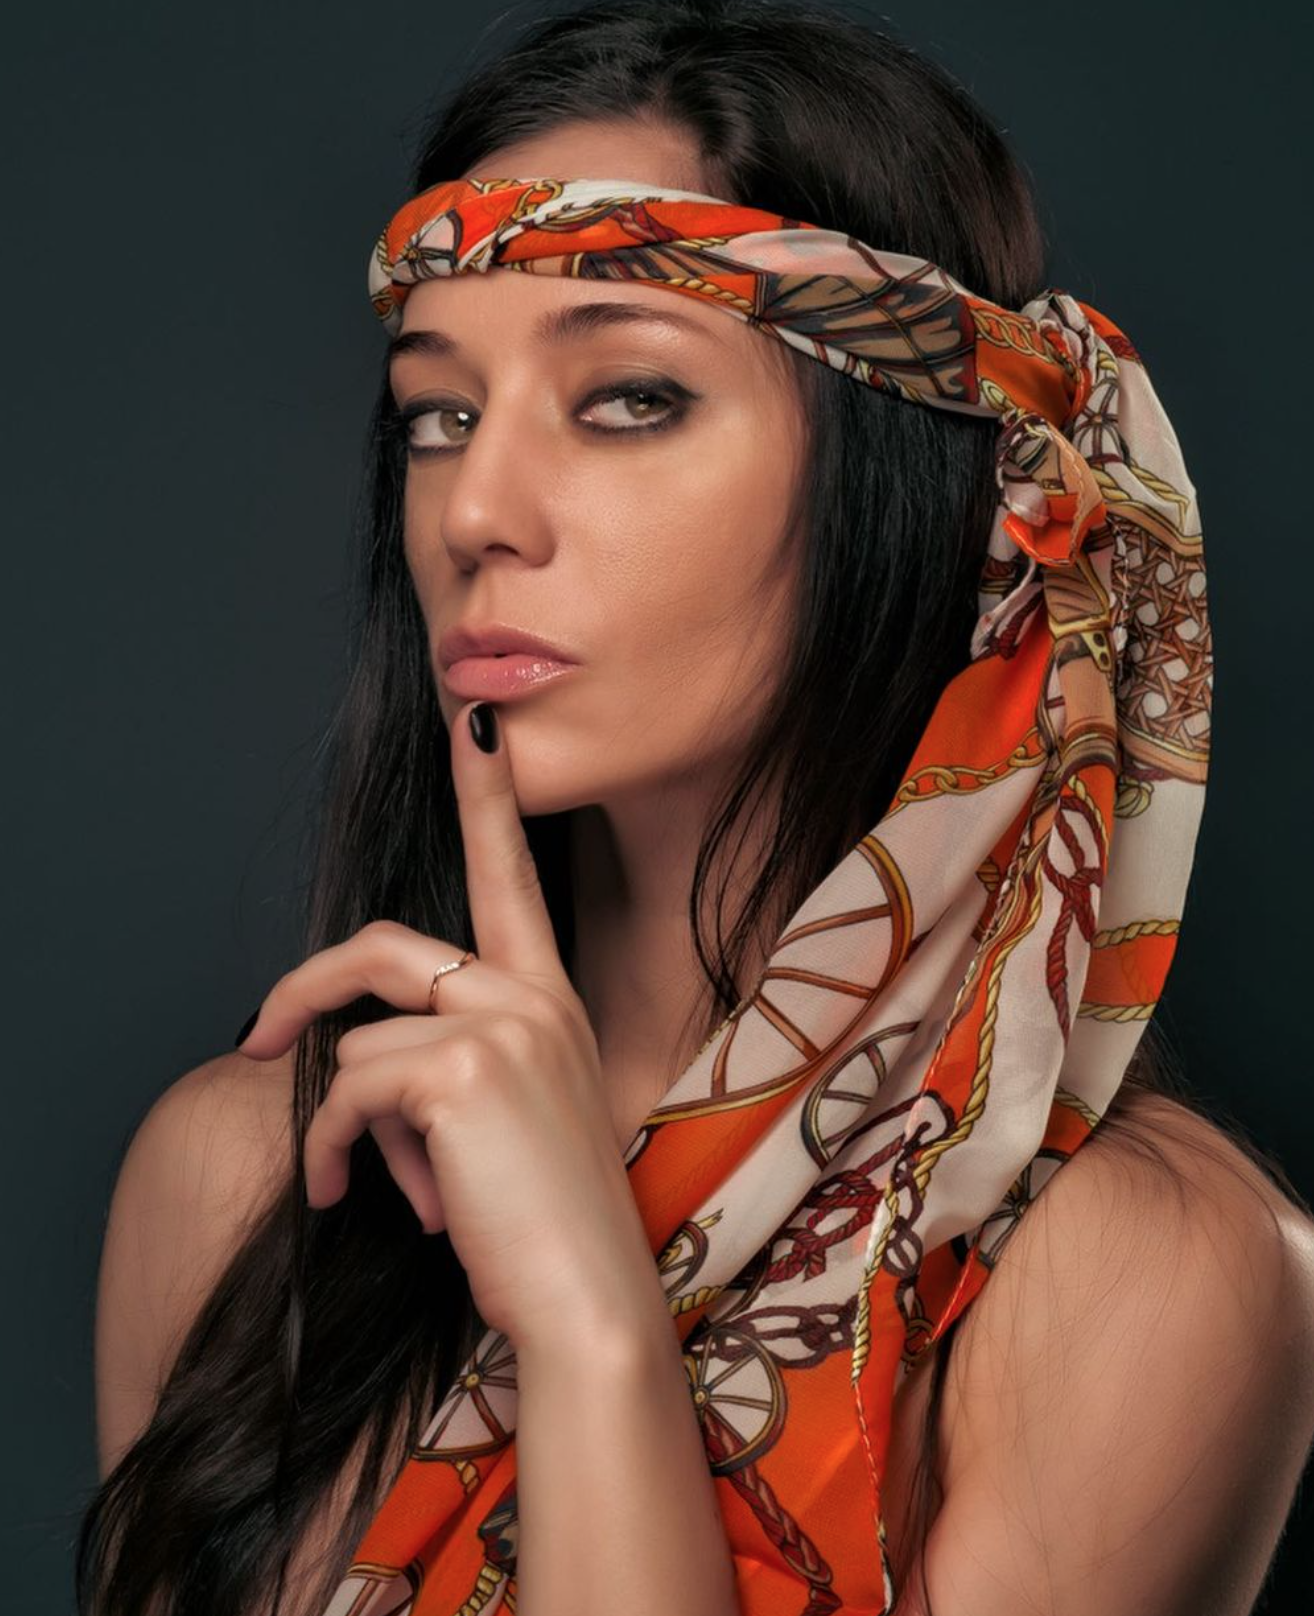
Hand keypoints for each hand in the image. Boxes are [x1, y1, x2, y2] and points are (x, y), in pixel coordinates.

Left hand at [235, 700, 656, 1349]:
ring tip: (368, 1186)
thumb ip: (450, 1072)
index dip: (486, 793)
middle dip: (306, 988)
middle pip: (386, 945)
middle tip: (256, 1040)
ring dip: (346, 1124)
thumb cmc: (547, 1226)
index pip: (512, 874)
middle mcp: (531, 995)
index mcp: (549, 1001)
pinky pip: (349, 1090)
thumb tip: (364, 1076)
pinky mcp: (461, 1069)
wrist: (591, 1304)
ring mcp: (502, 1024)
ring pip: (360, 1040)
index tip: (474, 718)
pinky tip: (355, 1198)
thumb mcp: (508, 1127)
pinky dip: (333, 1149)